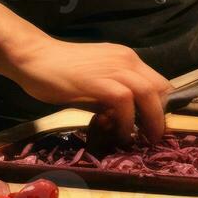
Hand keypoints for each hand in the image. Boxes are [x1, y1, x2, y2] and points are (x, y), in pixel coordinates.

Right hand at [14, 39, 170, 142]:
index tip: (157, 125)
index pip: (158, 81)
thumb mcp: (94, 84)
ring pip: (147, 92)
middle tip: (155, 137)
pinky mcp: (99, 80)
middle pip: (158, 87)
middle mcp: (125, 60)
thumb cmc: (60, 73)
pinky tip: (120, 134)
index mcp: (126, 59)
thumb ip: (110, 99)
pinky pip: (124, 101)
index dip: (162, 105)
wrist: (35, 58)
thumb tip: (121, 122)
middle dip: (161, 115)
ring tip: (144, 139)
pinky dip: (127, 120)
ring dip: (150, 119)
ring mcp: (113, 67)